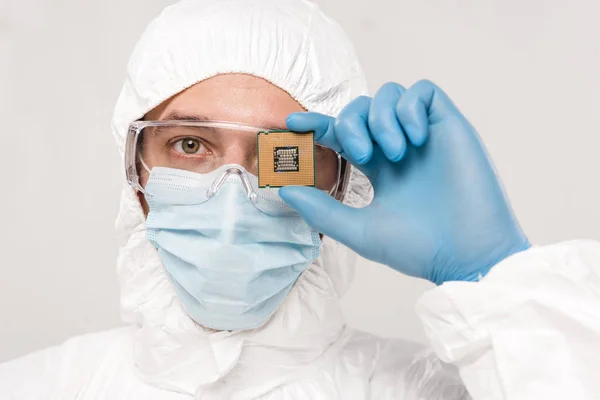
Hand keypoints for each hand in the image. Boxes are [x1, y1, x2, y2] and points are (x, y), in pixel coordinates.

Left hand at [279, 80, 529, 284]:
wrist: (467, 254)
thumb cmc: (417, 248)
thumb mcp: (360, 230)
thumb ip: (321, 210)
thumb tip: (284, 190)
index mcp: (377, 169)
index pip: (341, 134)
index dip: (317, 123)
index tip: (292, 123)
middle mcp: (398, 148)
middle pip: (362, 109)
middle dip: (352, 122)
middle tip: (362, 153)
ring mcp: (424, 136)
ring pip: (390, 95)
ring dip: (381, 118)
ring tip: (393, 153)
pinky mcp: (450, 127)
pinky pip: (424, 92)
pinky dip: (409, 108)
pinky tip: (412, 138)